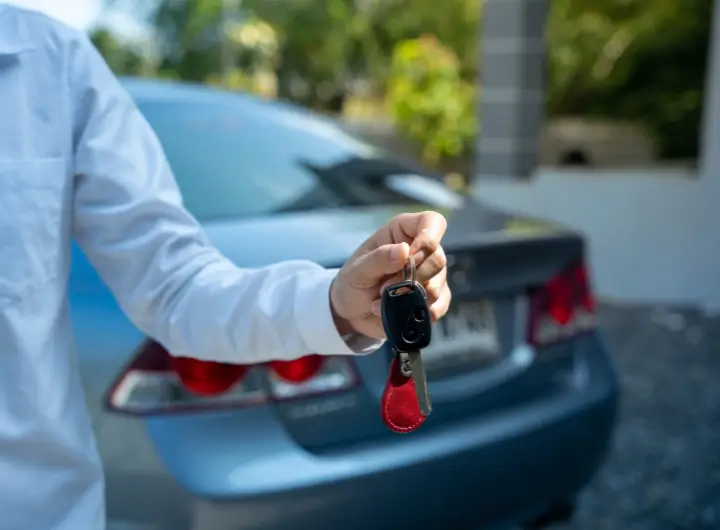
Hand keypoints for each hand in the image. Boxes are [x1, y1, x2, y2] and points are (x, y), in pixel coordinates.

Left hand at [330, 211, 450, 340]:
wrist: (352, 312)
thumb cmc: (353, 281)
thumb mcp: (358, 270)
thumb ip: (379, 259)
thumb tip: (404, 250)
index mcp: (403, 232)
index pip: (432, 222)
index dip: (429, 237)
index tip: (411, 256)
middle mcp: (422, 251)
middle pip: (437, 258)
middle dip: (413, 277)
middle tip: (385, 289)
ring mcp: (430, 275)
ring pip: (438, 284)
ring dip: (410, 297)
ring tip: (383, 303)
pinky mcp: (433, 299)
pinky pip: (439, 306)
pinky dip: (417, 312)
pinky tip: (399, 313)